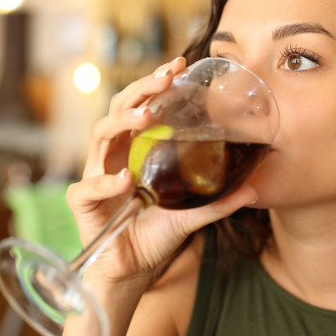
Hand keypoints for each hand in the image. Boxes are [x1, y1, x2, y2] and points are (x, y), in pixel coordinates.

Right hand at [66, 56, 258, 283]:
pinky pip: (89, 186)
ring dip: (121, 122)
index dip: (155, 83)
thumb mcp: (190, 215)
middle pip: (118, 109)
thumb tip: (253, 190)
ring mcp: (94, 175)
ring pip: (98, 135)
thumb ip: (216, 202)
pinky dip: (106, 182)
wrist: (132, 270)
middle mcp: (112, 155)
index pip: (141, 106)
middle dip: (140, 90)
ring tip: (145, 119)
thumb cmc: (155, 235)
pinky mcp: (82, 201)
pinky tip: (125, 179)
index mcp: (134, 150)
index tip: (178, 65)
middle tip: (164, 78)